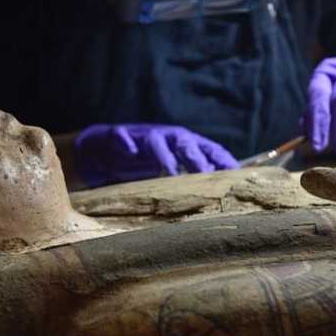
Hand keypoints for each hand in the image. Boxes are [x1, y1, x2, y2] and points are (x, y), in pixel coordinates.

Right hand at [74, 124, 237, 187]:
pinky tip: (129, 151)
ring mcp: (140, 136)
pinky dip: (126, 142)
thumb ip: (191, 180)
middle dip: (196, 158)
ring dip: (164, 154)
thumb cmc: (138, 166)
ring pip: (155, 139)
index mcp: (183, 145)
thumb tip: (222, 198)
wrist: (99, 154)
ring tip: (171, 171)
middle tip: (207, 176)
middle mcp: (165, 137)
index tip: (237, 176)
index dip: (222, 160)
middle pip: (185, 142)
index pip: (209, 148)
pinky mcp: (115, 137)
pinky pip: (121, 136)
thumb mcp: (167, 174)